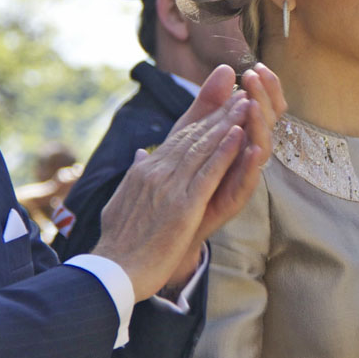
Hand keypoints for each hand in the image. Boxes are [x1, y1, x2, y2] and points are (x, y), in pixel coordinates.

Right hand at [92, 63, 284, 301]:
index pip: (178, 136)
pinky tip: (239, 136)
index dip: (201, 115)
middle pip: (193, 135)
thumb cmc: (118, 241)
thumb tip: (140, 154)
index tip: (219, 98)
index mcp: (146, 170)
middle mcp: (157, 171)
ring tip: (246, 102)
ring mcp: (169, 187)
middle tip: (239, 88)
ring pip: (203, 148)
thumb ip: (134, 174)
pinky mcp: (182, 206)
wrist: (112, 269)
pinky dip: (224, 153)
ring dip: (227, 123)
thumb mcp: (121, 200)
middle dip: (219, 111)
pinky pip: (207, 174)